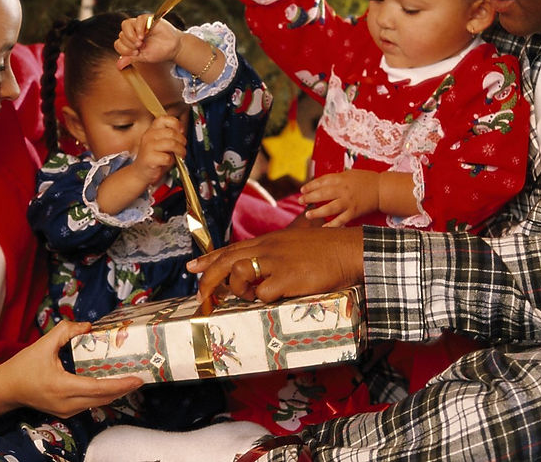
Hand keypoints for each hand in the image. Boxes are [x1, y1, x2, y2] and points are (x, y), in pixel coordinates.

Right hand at [0, 321, 142, 418]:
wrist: (6, 389)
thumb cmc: (23, 367)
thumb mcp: (44, 344)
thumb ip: (67, 331)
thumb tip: (88, 325)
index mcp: (62, 386)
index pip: (98, 388)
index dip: (120, 384)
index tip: (137, 378)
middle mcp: (67, 403)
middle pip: (103, 398)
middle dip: (124, 388)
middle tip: (140, 375)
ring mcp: (67, 410)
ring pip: (98, 403)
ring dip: (114, 392)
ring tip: (130, 378)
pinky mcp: (66, 412)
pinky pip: (90, 404)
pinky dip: (103, 394)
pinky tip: (111, 383)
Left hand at [115, 14, 181, 68]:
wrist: (173, 48)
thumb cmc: (158, 52)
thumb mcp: (143, 57)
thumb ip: (131, 58)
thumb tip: (118, 65)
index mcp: (129, 42)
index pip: (118, 43)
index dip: (124, 49)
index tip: (135, 53)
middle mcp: (132, 32)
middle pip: (121, 34)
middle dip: (129, 43)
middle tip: (139, 47)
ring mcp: (139, 25)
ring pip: (125, 24)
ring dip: (130, 35)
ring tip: (140, 41)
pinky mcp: (148, 19)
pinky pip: (138, 19)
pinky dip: (139, 27)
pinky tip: (144, 34)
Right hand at [128, 115, 185, 185]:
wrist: (141, 172)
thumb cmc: (155, 158)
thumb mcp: (163, 143)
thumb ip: (171, 136)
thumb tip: (182, 132)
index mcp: (152, 130)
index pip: (164, 119)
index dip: (176, 124)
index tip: (181, 131)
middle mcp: (149, 136)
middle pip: (171, 132)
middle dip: (182, 140)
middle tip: (183, 147)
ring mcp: (148, 147)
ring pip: (172, 144)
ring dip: (180, 150)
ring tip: (180, 155)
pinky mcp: (149, 158)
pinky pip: (167, 157)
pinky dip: (172, 161)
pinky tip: (168, 162)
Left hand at [186, 226, 363, 303]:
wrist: (348, 250)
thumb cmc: (325, 249)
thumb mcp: (293, 244)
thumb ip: (275, 253)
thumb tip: (259, 269)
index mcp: (268, 241)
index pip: (231, 249)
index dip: (209, 259)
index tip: (192, 267)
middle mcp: (267, 248)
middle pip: (227, 261)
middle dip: (209, 278)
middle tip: (201, 295)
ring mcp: (276, 262)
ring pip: (238, 273)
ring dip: (238, 288)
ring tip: (249, 295)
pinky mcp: (288, 278)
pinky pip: (263, 293)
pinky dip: (263, 300)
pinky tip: (273, 298)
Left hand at [301, 169, 379, 226]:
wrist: (381, 189)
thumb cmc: (365, 180)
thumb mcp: (349, 174)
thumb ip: (336, 179)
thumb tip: (320, 184)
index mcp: (341, 178)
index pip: (322, 181)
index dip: (310, 186)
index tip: (302, 190)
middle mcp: (344, 190)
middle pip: (323, 194)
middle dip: (309, 197)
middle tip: (300, 201)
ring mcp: (349, 202)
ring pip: (330, 208)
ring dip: (317, 212)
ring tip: (307, 214)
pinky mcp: (354, 212)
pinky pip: (341, 220)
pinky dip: (332, 225)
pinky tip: (324, 228)